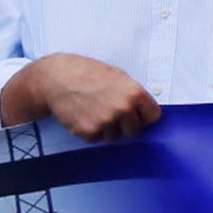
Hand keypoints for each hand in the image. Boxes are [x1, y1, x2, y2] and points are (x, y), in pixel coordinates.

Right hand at [25, 55, 160, 140]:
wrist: (59, 79)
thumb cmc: (89, 74)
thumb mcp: (119, 77)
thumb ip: (133, 95)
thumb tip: (144, 111)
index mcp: (135, 93)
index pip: (153, 116)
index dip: (144, 116)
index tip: (138, 114)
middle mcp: (123, 108)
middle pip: (135, 130)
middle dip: (126, 125)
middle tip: (112, 113)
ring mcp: (106, 121)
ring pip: (114, 137)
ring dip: (107, 129)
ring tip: (95, 111)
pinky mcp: (88, 131)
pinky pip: (96, 139)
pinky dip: (91, 132)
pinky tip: (85, 116)